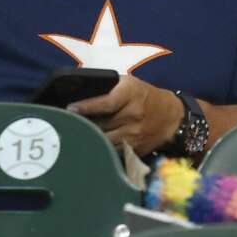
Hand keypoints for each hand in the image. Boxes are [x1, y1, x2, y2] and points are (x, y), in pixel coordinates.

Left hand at [68, 75, 183, 155]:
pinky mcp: (135, 150)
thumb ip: (109, 88)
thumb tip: (81, 91)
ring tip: (74, 137)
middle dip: (83, 125)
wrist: (171, 117)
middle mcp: (133, 116)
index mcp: (130, 95)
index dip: (87, 107)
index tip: (70, 109)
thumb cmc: (144, 96)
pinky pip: (112, 152)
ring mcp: (134, 135)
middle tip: (66, 124)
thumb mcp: (129, 84)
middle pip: (102, 124)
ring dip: (89, 139)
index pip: (106, 103)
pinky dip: (100, 150)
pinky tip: (90, 147)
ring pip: (105, 141)